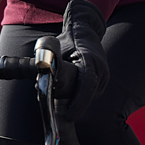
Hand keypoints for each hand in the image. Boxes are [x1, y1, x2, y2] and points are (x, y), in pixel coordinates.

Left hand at [55, 0, 108, 122]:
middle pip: (87, 95)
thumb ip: (52, 63)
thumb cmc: (70, 39)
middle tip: (55, 103)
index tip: (69, 115)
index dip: (79, 102)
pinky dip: (78, 96)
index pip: (87, 84)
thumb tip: (41, 80)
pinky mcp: (101, 80)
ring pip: (88, 96)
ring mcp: (103, 76)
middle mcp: (101, 69)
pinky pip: (90, 94)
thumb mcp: (59, 48)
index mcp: (91, 60)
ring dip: (74, 99)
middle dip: (71, 103)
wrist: (86, 29)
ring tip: (60, 91)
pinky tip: (68, 89)